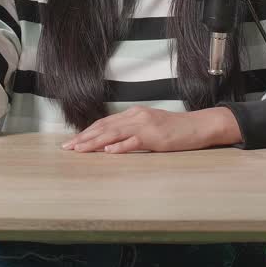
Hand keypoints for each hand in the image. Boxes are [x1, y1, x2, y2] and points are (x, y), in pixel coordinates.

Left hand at [60, 106, 241, 153]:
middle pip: (104, 127)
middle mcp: (136, 116)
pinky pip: (134, 142)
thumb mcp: (149, 126)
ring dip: (94, 142)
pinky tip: (108, 152)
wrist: (198, 126)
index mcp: (133, 114)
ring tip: (79, 149)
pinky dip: (120, 147)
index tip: (72, 141)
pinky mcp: (155, 137)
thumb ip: (130, 131)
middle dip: (84, 138)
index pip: (104, 122)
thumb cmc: (175, 129)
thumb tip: (110, 142)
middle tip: (67, 148)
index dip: (87, 132)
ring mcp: (145, 125)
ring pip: (114, 133)